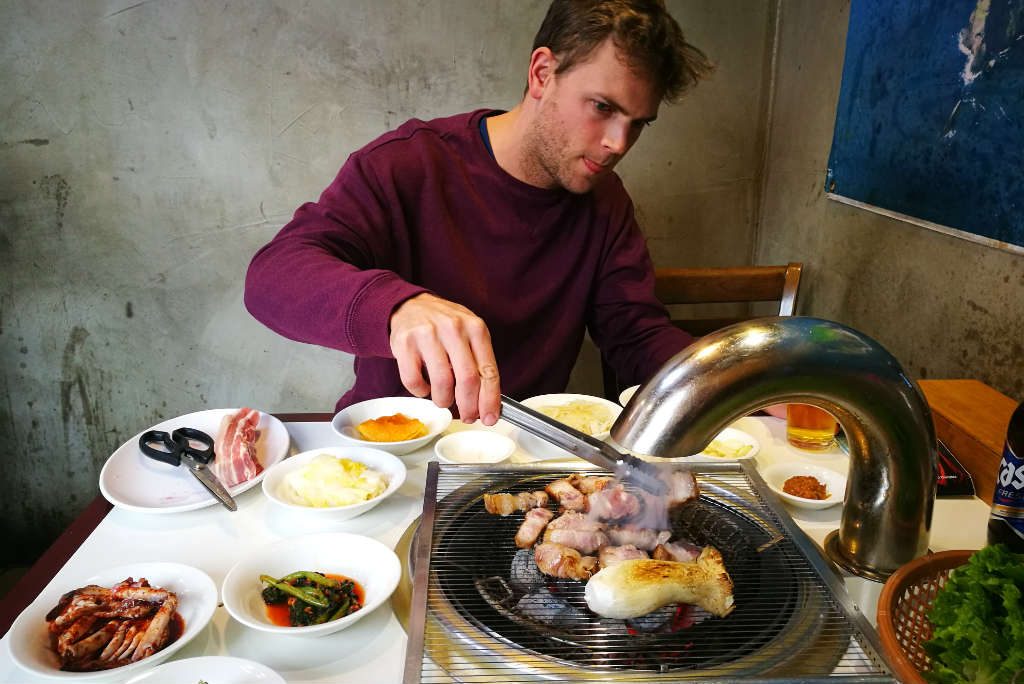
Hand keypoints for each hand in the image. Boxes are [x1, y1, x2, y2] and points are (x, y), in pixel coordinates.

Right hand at [388, 293, 500, 424]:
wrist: (410, 306)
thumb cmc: (445, 327)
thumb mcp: (469, 334)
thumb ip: (480, 362)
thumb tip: (488, 402)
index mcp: (475, 328)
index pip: (489, 371)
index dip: (490, 400)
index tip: (489, 418)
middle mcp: (453, 329)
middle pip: (467, 380)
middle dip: (469, 406)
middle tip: (467, 416)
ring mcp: (427, 335)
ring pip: (442, 383)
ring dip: (444, 400)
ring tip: (443, 399)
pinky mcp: (405, 344)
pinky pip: (415, 381)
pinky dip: (421, 392)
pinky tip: (425, 386)